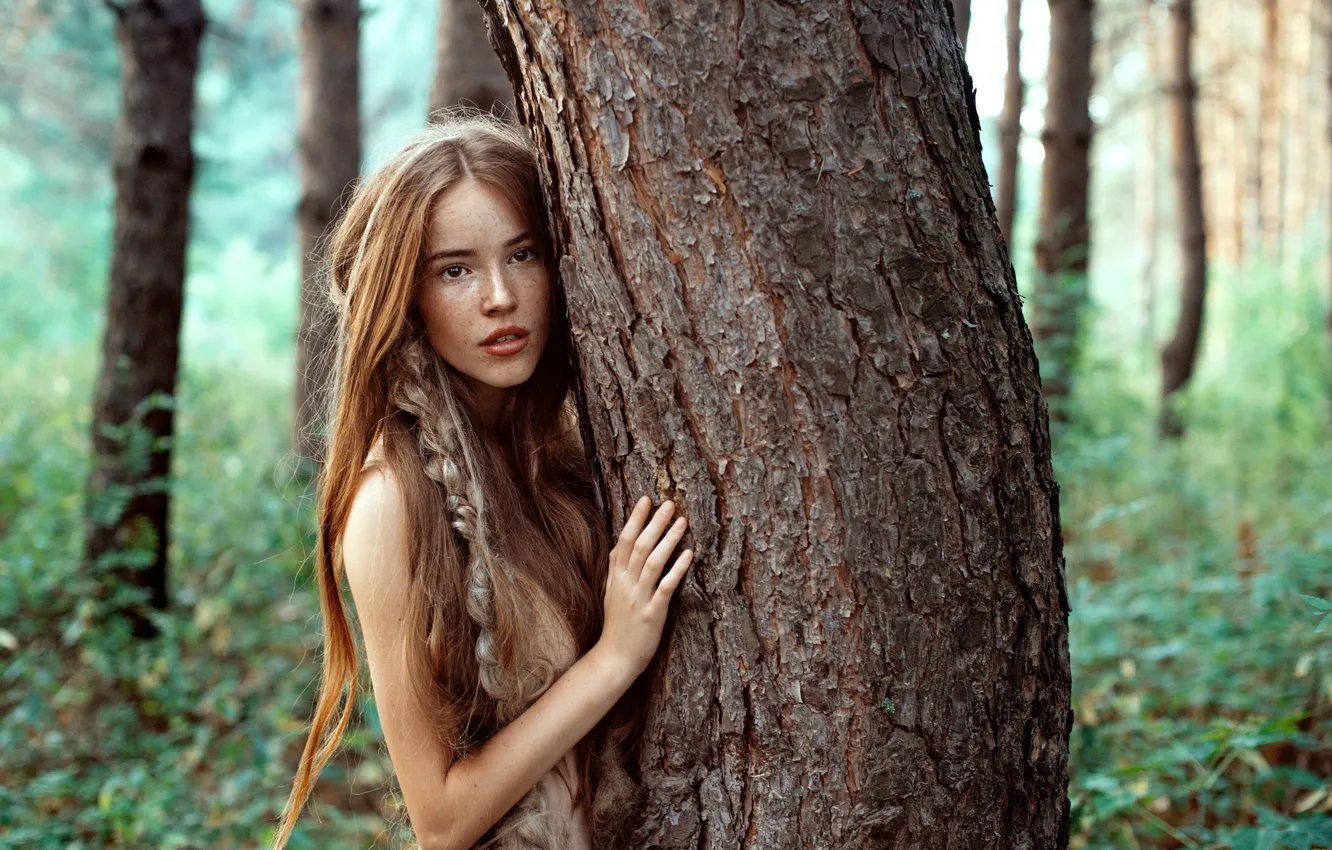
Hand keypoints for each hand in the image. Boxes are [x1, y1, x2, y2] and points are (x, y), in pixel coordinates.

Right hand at [595, 495, 693, 679]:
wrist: (615, 658)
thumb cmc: (617, 626)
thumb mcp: (611, 593)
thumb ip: (617, 570)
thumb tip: (621, 545)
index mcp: (616, 578)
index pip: (624, 541)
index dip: (634, 519)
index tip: (646, 499)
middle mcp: (626, 584)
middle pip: (640, 546)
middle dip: (655, 522)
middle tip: (669, 503)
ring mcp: (639, 597)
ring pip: (653, 561)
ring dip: (669, 539)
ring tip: (682, 521)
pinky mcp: (652, 612)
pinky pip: (666, 586)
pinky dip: (677, 569)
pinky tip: (689, 554)